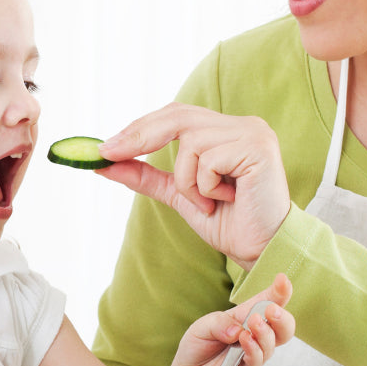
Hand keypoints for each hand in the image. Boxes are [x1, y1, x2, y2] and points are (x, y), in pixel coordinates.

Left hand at [96, 103, 290, 267]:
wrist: (262, 250)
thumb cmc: (230, 223)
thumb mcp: (180, 195)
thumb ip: (146, 175)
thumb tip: (104, 161)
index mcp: (226, 130)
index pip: (175, 114)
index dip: (139, 128)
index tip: (103, 147)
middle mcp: (242, 124)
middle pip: (178, 115)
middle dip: (139, 136)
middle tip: (107, 153)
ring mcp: (252, 132)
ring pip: (190, 143)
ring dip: (188, 181)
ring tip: (210, 201)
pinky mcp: (258, 147)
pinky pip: (208, 160)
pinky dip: (207, 186)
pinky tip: (228, 199)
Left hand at [162, 274, 295, 365]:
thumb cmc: (197, 347)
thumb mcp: (201, 327)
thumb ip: (219, 322)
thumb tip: (238, 329)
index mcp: (245, 317)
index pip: (268, 302)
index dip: (279, 292)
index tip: (283, 280)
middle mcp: (255, 335)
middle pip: (283, 326)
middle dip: (282, 317)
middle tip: (272, 310)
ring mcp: (253, 354)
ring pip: (273, 343)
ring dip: (265, 332)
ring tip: (253, 323)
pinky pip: (257, 361)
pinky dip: (254, 349)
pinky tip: (245, 340)